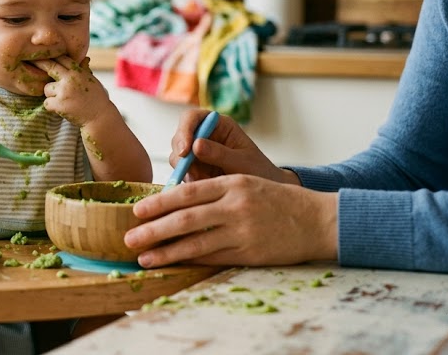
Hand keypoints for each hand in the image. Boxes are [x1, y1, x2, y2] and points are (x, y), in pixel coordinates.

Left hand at [31, 56, 107, 126]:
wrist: (99, 117)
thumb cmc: (97, 99)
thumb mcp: (92, 81)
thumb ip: (85, 70)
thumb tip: (86, 58)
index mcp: (78, 71)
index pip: (62, 58)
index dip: (52, 57)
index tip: (43, 55)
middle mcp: (70, 79)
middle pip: (50, 66)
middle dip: (39, 64)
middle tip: (31, 62)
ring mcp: (64, 91)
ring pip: (47, 88)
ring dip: (51, 95)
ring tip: (62, 100)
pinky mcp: (59, 104)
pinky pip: (46, 103)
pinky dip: (51, 107)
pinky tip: (61, 109)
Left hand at [124, 174, 337, 266]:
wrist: (317, 220)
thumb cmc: (277, 200)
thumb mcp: (246, 182)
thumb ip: (215, 190)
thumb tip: (175, 201)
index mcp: (232, 184)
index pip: (187, 193)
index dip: (159, 203)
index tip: (136, 211)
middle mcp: (235, 206)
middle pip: (185, 218)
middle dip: (154, 229)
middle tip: (130, 237)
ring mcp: (243, 231)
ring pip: (196, 242)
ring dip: (166, 251)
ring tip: (144, 258)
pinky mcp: (250, 253)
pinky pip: (214, 258)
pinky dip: (191, 261)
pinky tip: (173, 264)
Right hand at [171, 109, 299, 185]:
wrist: (263, 193)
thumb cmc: (258, 171)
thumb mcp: (243, 162)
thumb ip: (220, 154)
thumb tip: (196, 145)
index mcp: (219, 125)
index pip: (192, 118)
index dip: (184, 130)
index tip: (186, 151)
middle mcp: (205, 135)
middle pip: (179, 137)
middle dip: (181, 156)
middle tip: (191, 174)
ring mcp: (197, 153)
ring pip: (177, 157)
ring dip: (186, 171)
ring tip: (206, 182)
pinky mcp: (194, 169)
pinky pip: (182, 173)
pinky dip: (189, 181)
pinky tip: (204, 187)